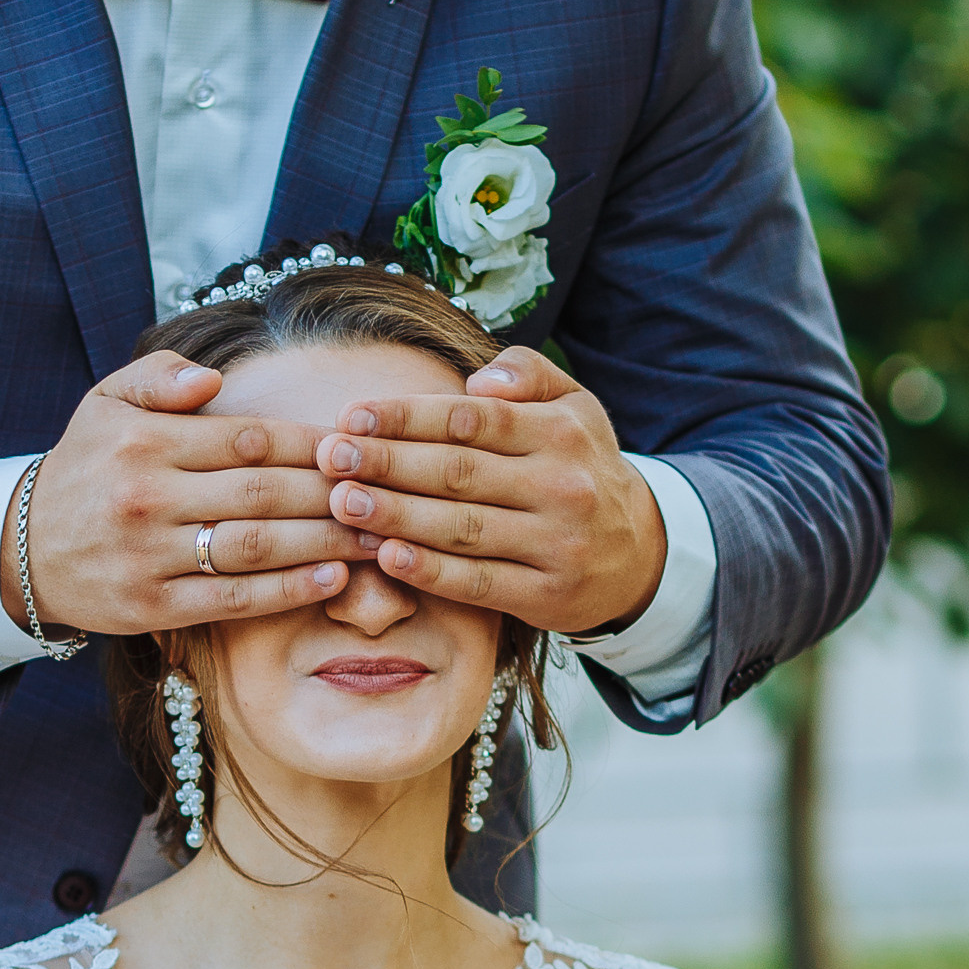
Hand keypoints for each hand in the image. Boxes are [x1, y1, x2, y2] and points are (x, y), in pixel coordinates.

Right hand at [10, 354, 370, 638]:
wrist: (23, 548)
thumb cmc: (86, 466)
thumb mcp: (106, 403)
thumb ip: (161, 377)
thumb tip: (214, 375)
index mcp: (146, 441)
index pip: (249, 439)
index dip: (312, 443)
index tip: (363, 445)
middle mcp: (147, 496)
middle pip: (263, 492)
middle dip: (334, 493)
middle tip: (390, 492)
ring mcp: (149, 555)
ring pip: (254, 547)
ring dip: (325, 542)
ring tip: (378, 537)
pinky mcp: (151, 606)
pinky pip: (232, 599)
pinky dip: (287, 591)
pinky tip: (331, 578)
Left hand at [318, 346, 666, 636]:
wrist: (639, 551)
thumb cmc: (581, 466)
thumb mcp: (573, 405)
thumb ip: (527, 373)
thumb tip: (478, 378)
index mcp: (559, 432)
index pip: (470, 419)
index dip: (406, 417)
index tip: (351, 416)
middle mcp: (561, 486)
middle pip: (458, 472)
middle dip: (387, 463)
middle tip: (330, 456)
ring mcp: (556, 544)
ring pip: (461, 527)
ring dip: (395, 515)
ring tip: (341, 502)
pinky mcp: (547, 595)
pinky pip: (479, 583)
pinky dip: (430, 571)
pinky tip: (385, 556)